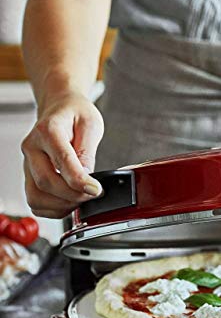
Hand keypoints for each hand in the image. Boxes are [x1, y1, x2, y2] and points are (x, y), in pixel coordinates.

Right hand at [22, 92, 103, 217]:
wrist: (60, 108)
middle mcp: (32, 148)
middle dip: (74, 195)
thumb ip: (88, 151)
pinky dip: (53, 209)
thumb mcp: (91, 124)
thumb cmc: (75, 114)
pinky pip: (35, 202)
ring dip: (62, 205)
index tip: (96, 190)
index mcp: (48, 130)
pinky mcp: (29, 176)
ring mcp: (28, 164)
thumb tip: (87, 177)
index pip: (62, 162)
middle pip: (46, 182)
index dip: (80, 181)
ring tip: (81, 199)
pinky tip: (69, 202)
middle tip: (94, 194)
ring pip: (36, 196)